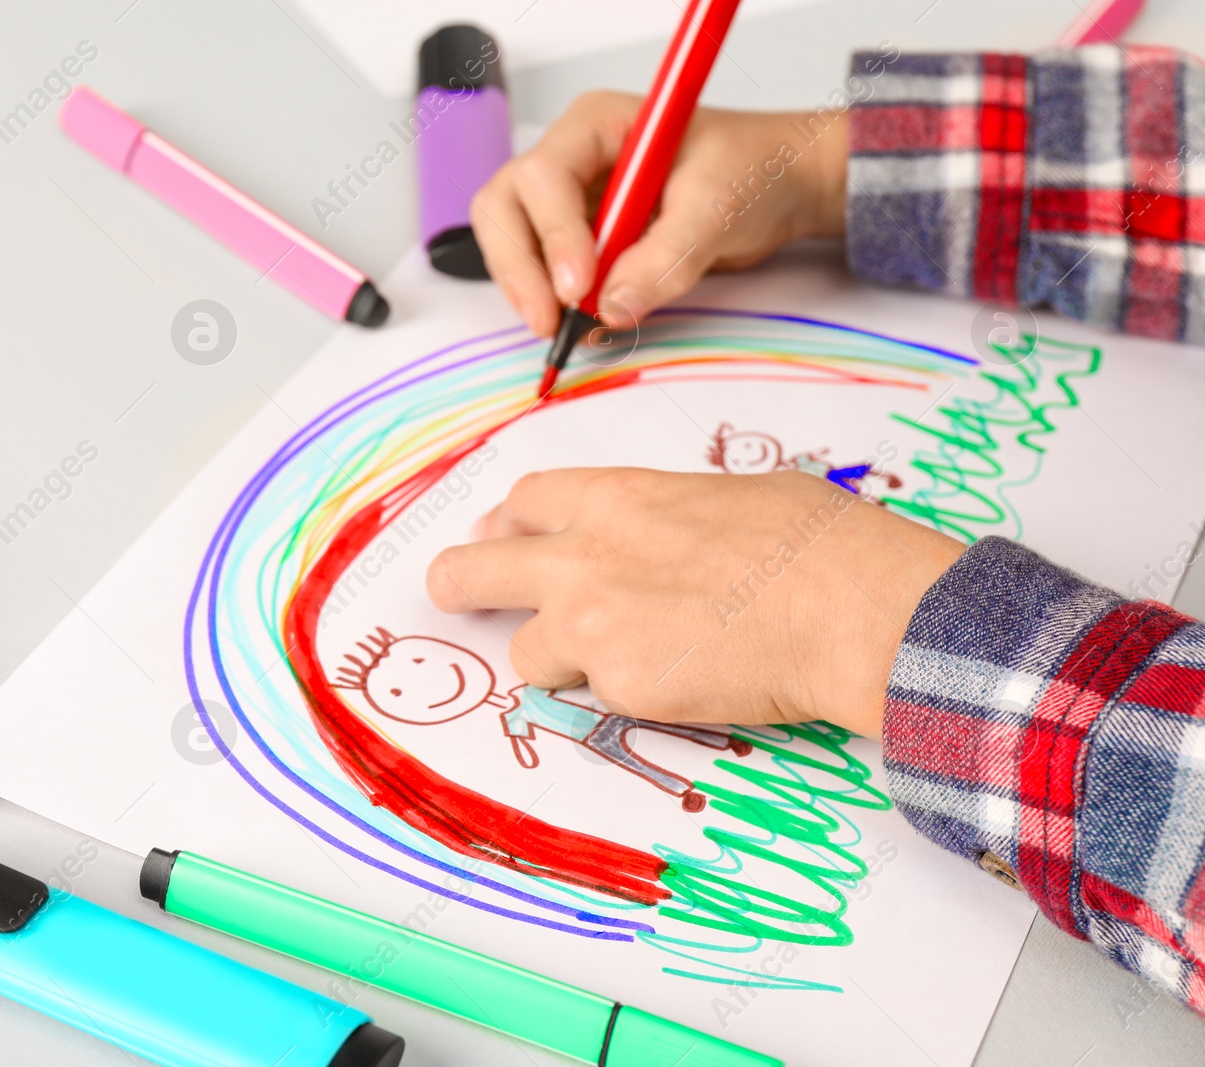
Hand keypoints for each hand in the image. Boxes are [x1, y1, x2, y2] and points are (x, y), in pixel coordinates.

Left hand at [425, 469, 963, 738]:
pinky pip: (593, 697)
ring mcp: (593, 626)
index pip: (523, 503)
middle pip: (473, 569)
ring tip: (625, 657)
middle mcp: (585, 558)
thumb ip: (660, 515)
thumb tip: (653, 534)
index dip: (507, 524)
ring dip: (557, 658)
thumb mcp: (727, 496)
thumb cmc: (816, 544)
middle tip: (455, 594)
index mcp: (616, 498)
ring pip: (526, 653)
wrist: (850, 609)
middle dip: (457, 584)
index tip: (501, 538)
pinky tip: (675, 680)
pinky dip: (621, 694)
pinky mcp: (618, 687)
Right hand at [471, 97, 847, 335]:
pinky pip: (543, 271)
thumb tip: (613, 308)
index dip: (553, 234)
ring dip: (529, 288)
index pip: (544, 176)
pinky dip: (552, 302)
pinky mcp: (579, 239)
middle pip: (506, 208)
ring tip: (566, 328)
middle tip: (549, 321)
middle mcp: (572, 158)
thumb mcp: (718, 207)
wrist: (779, 185)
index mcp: (597, 126)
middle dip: (520, 267)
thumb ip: (667, 257)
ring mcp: (570, 200)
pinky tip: (581, 324)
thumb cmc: (752, 169)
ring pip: (512, 242)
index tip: (580, 287)